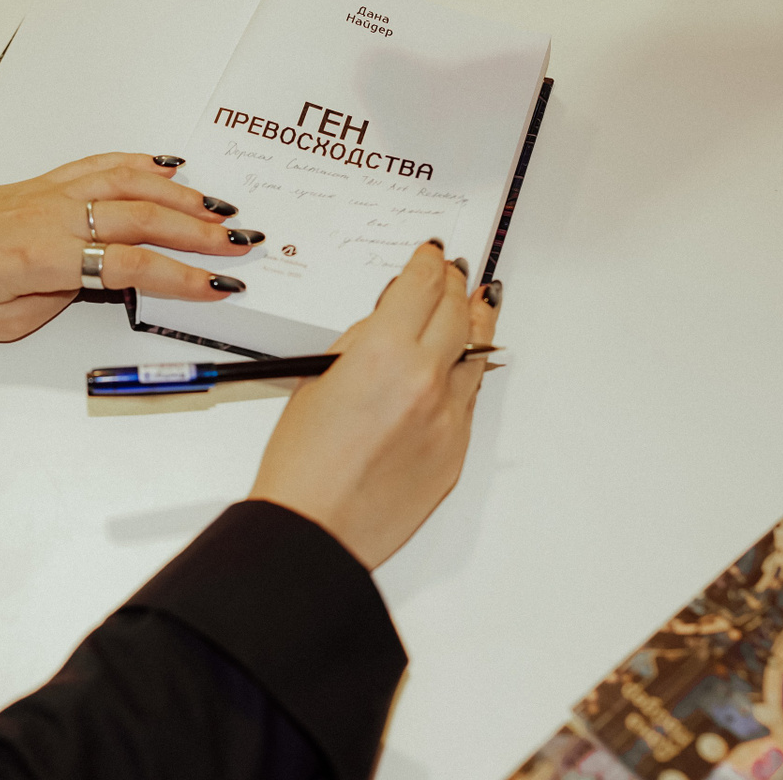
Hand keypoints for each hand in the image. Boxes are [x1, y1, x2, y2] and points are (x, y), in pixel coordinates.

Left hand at [0, 153, 256, 340]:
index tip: (221, 285)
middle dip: (200, 230)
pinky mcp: (38, 184)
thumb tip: (94, 282)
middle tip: (244, 240)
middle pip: (143, 217)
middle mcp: (52, 215)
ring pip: (128, 183)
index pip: (132, 265)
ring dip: (180, 193)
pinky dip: (138, 163)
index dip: (182, 277)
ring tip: (221, 206)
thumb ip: (57, 302)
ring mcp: (47, 193)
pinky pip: (99, 165)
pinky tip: (166, 166)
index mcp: (44, 256)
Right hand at [249, 242, 497, 568]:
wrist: (317, 527)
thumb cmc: (303, 463)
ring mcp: (448, 415)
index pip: (420, 286)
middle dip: (453, 284)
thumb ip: (359, 343)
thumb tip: (388, 323)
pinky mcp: (458, 449)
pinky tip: (464, 363)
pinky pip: (469, 397)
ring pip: (476, 353)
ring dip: (474, 323)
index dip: (427, 263)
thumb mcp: (317, 379)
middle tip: (453, 272)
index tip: (429, 255)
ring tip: (478, 305)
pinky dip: (466, 374)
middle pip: (455, 311)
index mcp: (383, 352)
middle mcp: (425, 378)